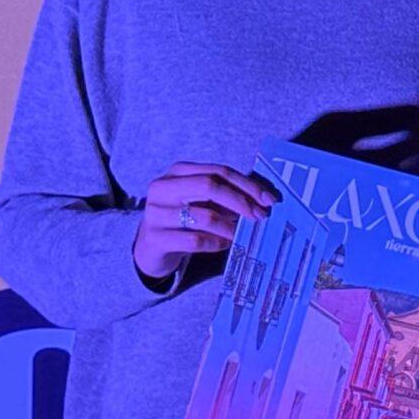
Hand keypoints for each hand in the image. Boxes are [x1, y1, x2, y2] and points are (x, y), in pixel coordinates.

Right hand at [133, 162, 277, 278]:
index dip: (246, 184)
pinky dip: (216, 243)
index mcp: (177, 172)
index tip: (268, 199)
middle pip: (209, 186)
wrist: (150, 247)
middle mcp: (163, 188)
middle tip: (260, 215)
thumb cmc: (183, 219)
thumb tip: (262, 200)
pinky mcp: (155, 238)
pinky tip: (225, 244)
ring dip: (230, 226)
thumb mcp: (200, 200)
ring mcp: (156, 213)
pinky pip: (196, 240)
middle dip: (240, 201)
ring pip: (204, 216)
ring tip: (240, 233)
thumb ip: (224, 195)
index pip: (218, 171)